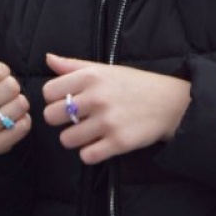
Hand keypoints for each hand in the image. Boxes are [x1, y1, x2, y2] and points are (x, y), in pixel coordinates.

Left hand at [42, 53, 190, 163]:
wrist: (167, 102)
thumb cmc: (131, 83)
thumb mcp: (103, 69)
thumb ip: (73, 66)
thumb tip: (48, 59)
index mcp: (90, 76)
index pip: (48, 91)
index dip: (53, 99)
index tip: (63, 101)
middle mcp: (96, 97)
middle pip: (51, 116)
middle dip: (59, 120)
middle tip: (73, 119)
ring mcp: (107, 121)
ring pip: (66, 139)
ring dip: (74, 139)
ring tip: (87, 132)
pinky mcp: (118, 143)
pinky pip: (86, 156)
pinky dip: (89, 153)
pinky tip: (98, 144)